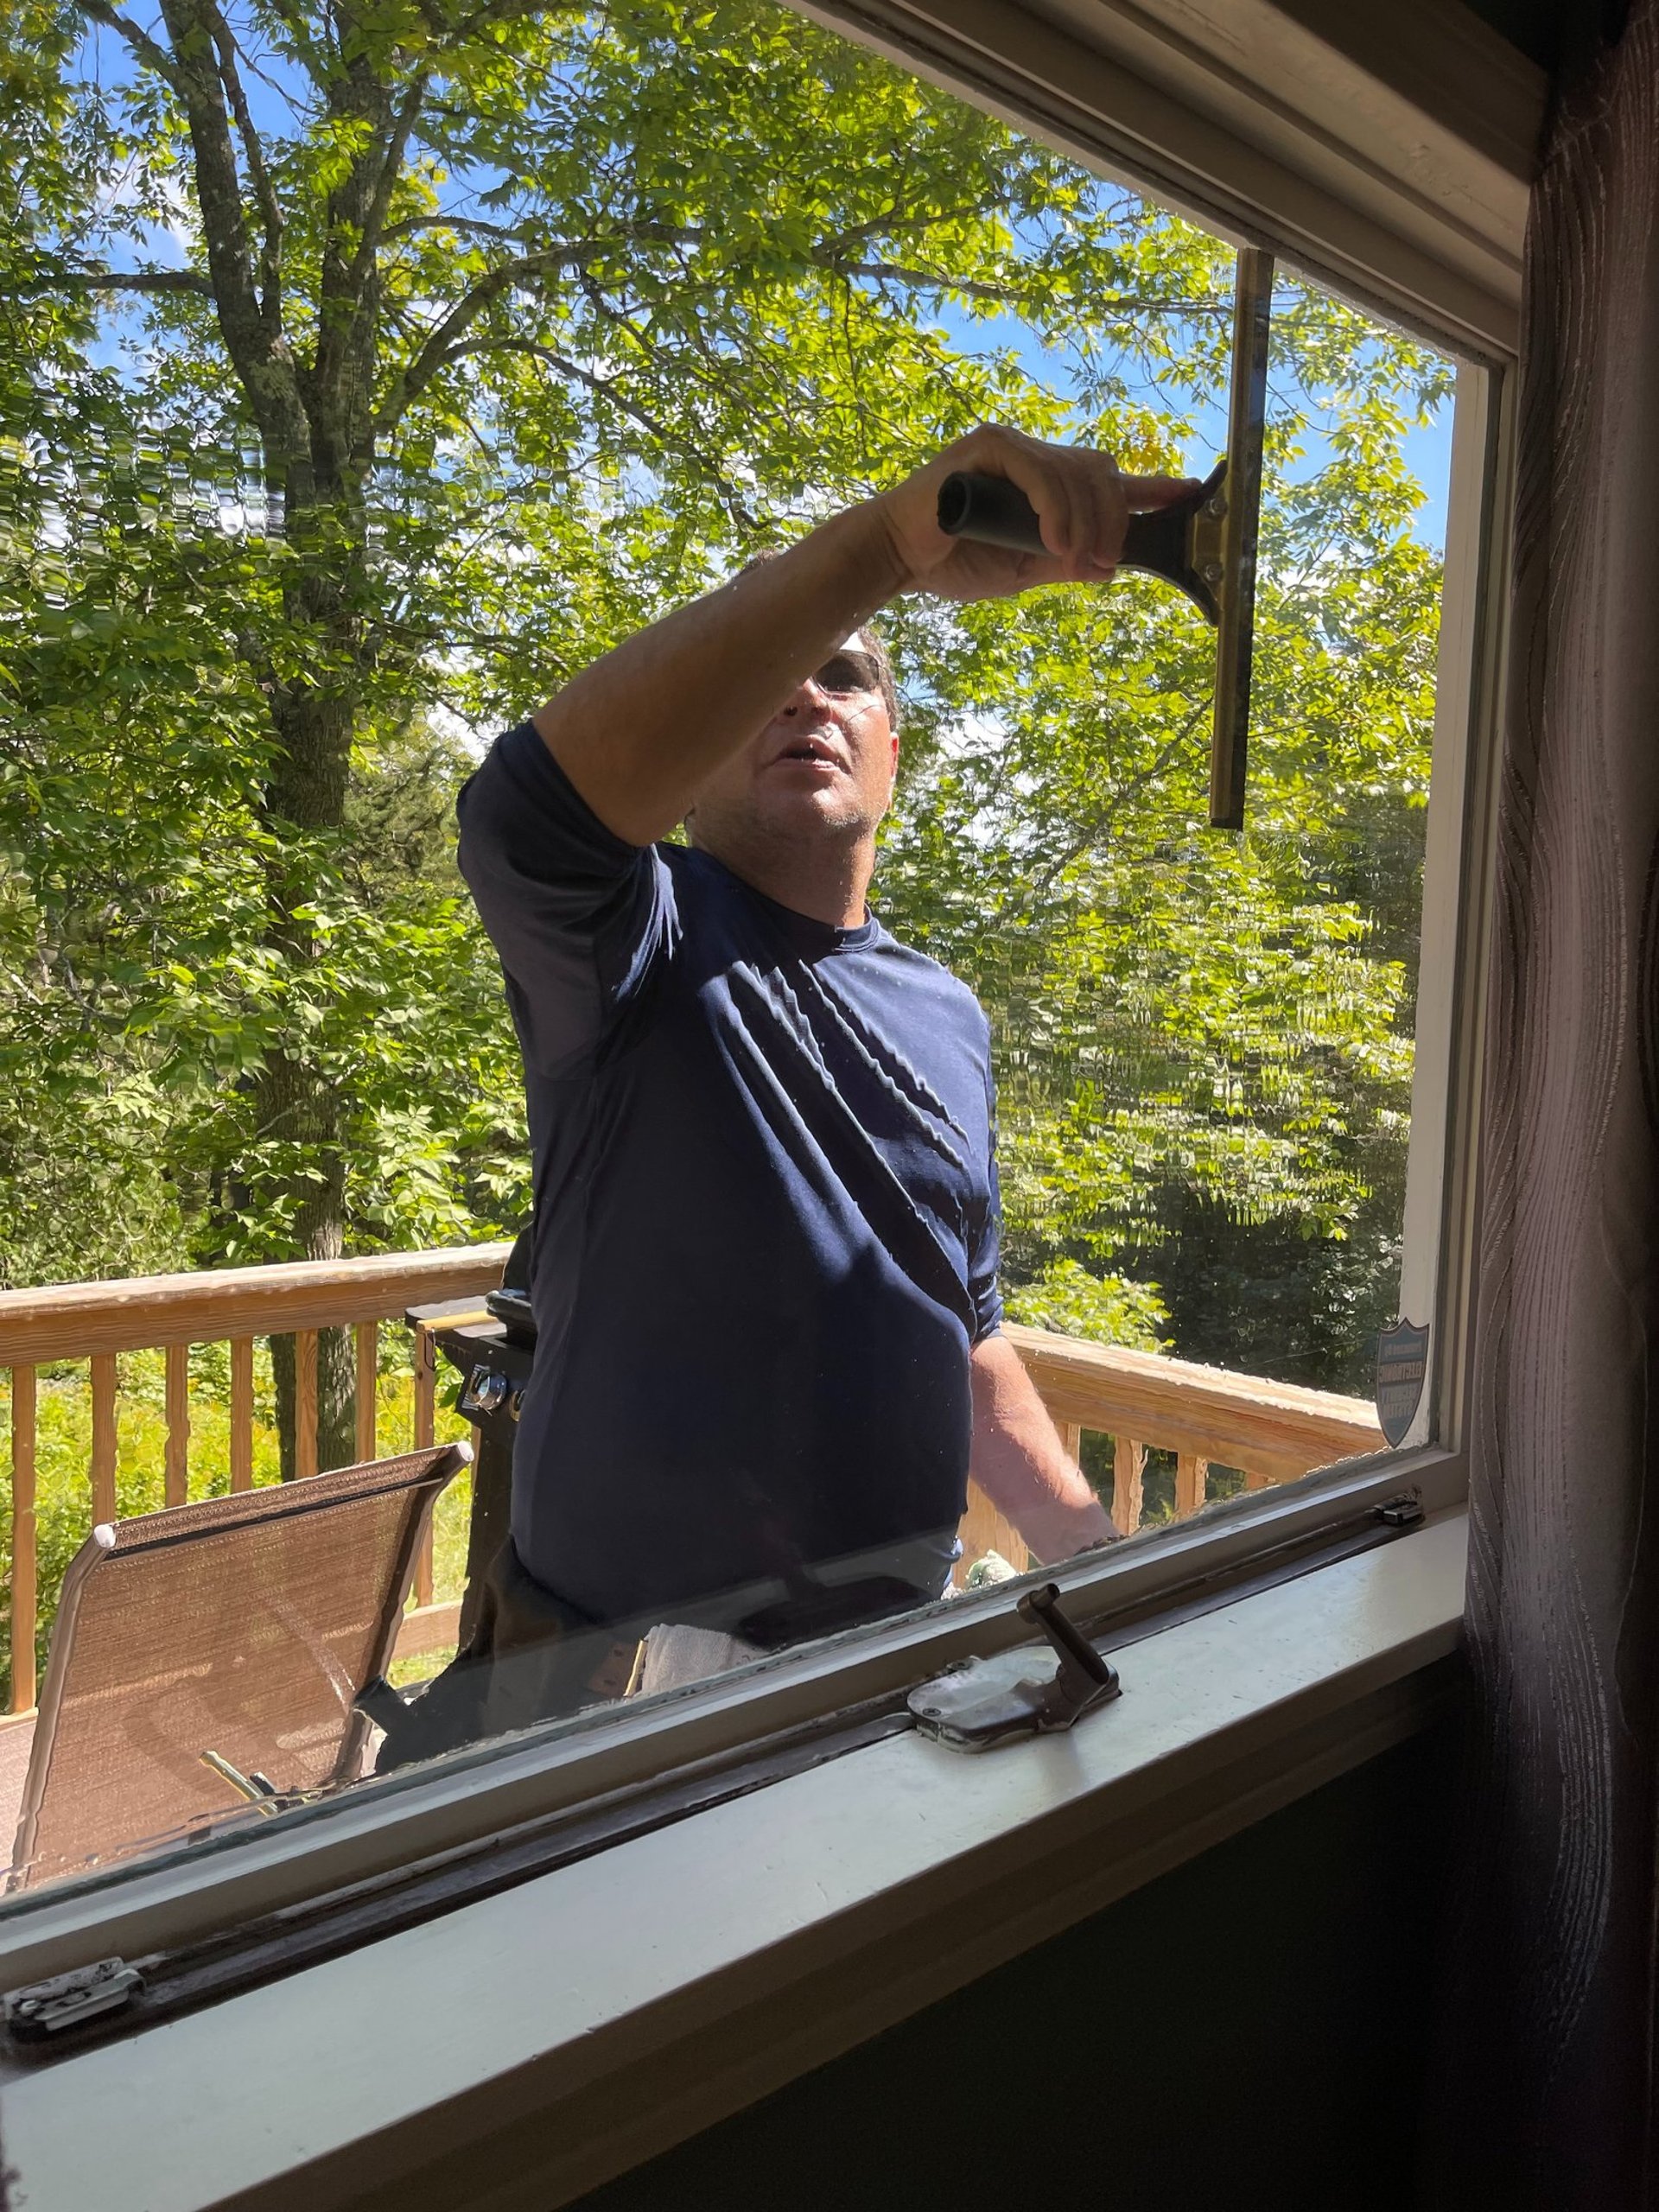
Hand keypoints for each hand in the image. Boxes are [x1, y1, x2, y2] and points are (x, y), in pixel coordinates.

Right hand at [870, 423, 1198, 603]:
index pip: (1107, 477)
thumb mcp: (1025, 569)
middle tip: (1104, 563)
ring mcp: (1012, 448)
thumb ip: (1067, 561)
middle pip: (1101, 474)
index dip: (1151, 486)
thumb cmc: (956, 561)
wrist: (900, 557)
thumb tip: (1110, 565)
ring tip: (1075, 561)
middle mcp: (1034, 456)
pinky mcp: (987, 448)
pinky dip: (1055, 508)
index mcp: (1045, 484)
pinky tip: (1053, 540)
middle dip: (1113, 521)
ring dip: (1086, 524)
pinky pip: (1040, 473)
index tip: (1189, 494)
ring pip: (1076, 474)